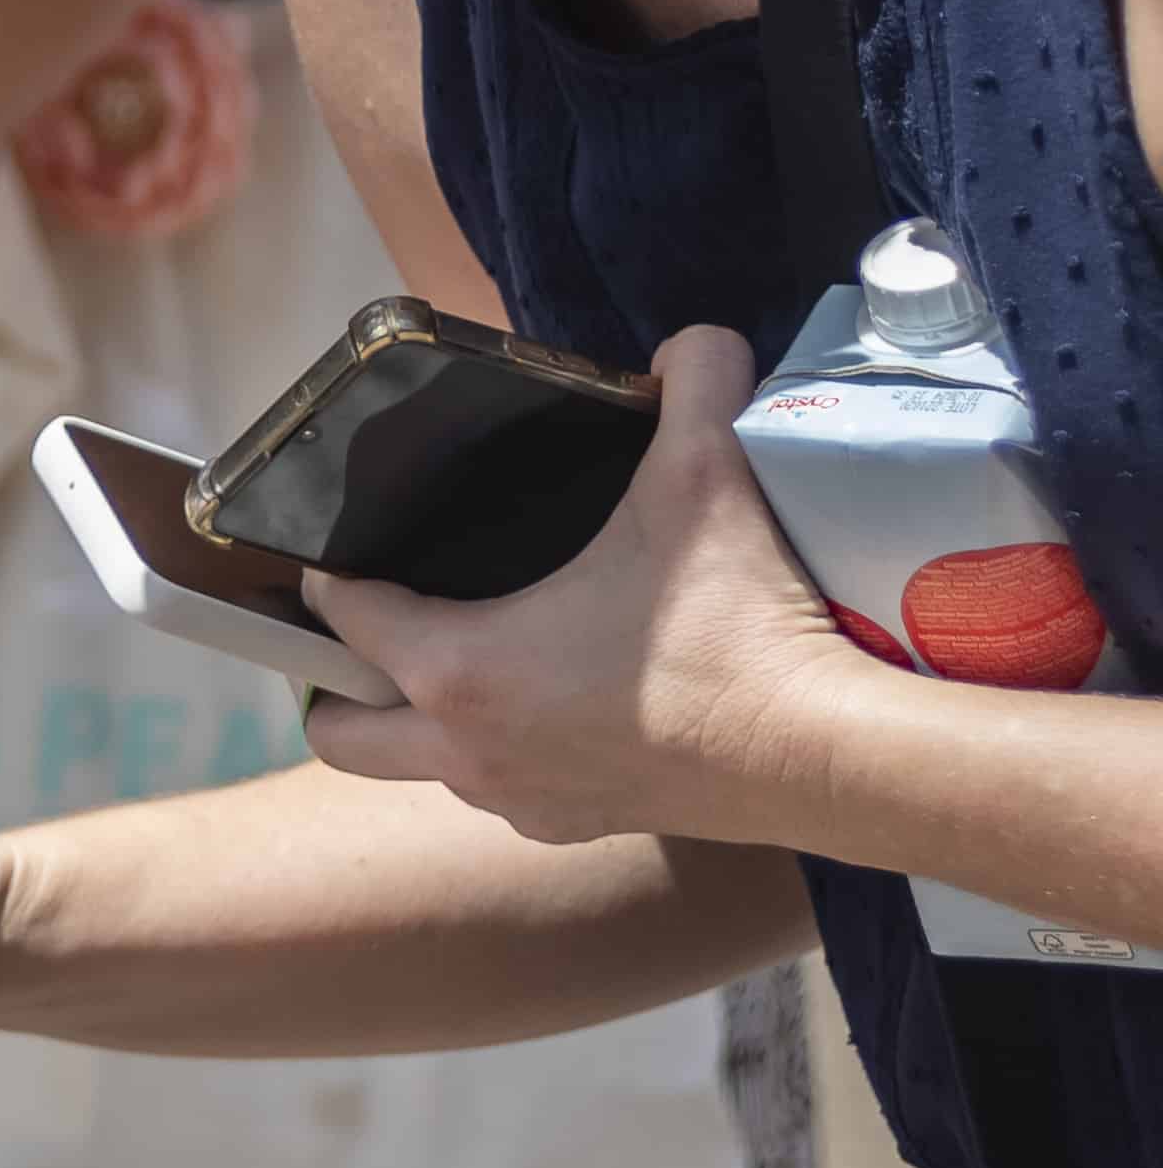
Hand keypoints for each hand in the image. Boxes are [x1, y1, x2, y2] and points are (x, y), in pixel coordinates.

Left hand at [302, 330, 852, 847]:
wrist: (834, 754)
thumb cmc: (745, 626)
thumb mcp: (707, 478)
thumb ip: (692, 385)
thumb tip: (693, 342)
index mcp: (458, 668)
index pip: (341, 615)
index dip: (332, 569)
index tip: (343, 542)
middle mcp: (469, 751)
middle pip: (343, 732)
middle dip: (337, 684)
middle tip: (375, 624)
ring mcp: (526, 801)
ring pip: (424, 768)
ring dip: (423, 721)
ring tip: (462, 655)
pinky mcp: (586, 825)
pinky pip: (507, 797)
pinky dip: (503, 756)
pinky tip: (548, 706)